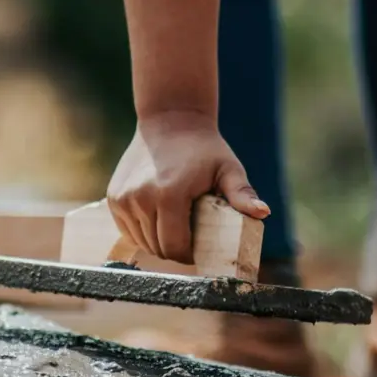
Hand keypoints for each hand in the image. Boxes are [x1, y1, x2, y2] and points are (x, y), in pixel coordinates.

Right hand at [106, 112, 267, 264]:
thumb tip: (262, 212)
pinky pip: (128, 230)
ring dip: (157, 242)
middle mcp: (141, 198)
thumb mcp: (228, 170)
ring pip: (142, 242)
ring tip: (174, 228)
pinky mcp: (114, 198)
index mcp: (169, 195)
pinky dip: (142, 232)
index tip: (199, 250)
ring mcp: (124, 199)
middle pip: (158, 247)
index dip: (189, 255)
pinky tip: (157, 220)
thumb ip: (242, 194)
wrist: (169, 120)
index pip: (175, 247)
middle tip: (190, 240)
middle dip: (175, 251)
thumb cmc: (205, 148)